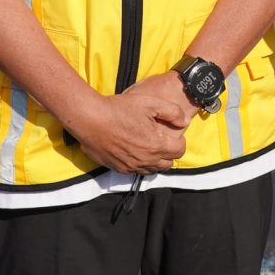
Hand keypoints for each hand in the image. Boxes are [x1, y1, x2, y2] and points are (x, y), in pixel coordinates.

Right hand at [76, 74, 192, 173]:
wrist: (90, 119)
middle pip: (168, 164)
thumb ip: (172, 112)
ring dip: (154, 160)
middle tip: (160, 140)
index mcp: (157, 145)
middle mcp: (146, 160)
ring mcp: (132, 166)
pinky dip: (139, 164)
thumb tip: (184, 122)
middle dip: (168, 153)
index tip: (171, 133)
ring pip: (152, 170)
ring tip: (148, 146)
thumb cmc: (120, 109)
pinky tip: (133, 150)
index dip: (179, 141)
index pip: (180, 151)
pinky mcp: (119, 168)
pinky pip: (136, 171)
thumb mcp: (150, 103)